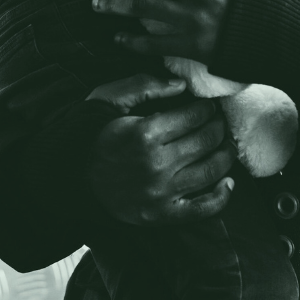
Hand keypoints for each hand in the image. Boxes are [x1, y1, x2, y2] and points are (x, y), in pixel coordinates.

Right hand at [86, 79, 234, 224]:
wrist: (71, 178)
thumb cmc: (93, 134)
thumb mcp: (109, 99)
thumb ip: (145, 85)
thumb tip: (180, 84)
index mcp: (145, 133)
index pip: (193, 115)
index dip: (206, 107)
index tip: (207, 105)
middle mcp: (157, 164)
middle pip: (206, 140)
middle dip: (218, 126)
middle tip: (219, 121)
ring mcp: (161, 193)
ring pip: (211, 170)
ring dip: (225, 154)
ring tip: (226, 143)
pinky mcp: (163, 215)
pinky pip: (203, 209)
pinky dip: (221, 196)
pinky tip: (228, 182)